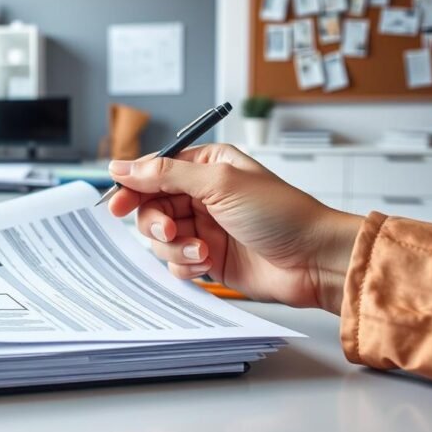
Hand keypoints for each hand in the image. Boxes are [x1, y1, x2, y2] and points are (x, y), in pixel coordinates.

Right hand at [107, 144, 361, 313]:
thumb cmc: (281, 214)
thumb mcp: (220, 182)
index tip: (117, 203)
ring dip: (176, 247)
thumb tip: (123, 166)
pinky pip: (175, 263)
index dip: (132, 187)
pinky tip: (209, 263)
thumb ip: (166, 174)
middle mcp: (201, 195)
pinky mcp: (208, 258)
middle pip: (150, 206)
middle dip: (157, 221)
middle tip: (172, 229)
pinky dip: (186, 265)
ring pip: (159, 238)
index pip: (152, 171)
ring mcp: (203, 227)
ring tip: (203, 251)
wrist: (313, 261)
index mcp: (205, 166)